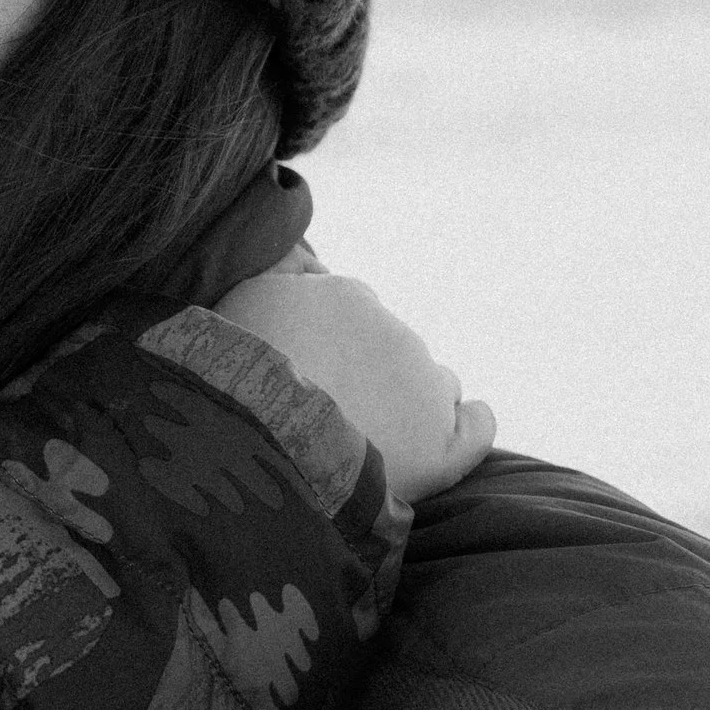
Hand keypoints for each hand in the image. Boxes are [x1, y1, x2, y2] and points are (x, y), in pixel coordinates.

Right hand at [217, 255, 494, 504]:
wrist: (257, 444)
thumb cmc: (235, 375)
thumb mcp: (246, 298)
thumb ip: (284, 270)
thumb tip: (314, 259)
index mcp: (344, 298)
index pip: (352, 307)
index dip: (335, 334)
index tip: (312, 360)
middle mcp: (392, 336)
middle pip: (392, 346)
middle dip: (371, 367)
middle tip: (331, 404)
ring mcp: (421, 391)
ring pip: (434, 382)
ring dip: (414, 397)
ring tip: (378, 431)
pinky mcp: (439, 450)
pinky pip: (474, 430)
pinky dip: (474, 423)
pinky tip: (471, 419)